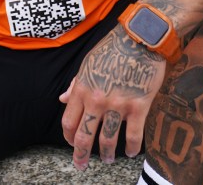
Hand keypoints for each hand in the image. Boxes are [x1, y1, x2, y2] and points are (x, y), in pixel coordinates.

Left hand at [59, 26, 166, 168]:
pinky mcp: (138, 106)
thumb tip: (63, 99)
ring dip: (106, 154)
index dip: (68, 136)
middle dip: (80, 154)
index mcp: (82, 88)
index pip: (69, 121)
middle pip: (84, 135)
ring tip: (107, 160)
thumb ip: (76, 84)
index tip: (71, 144)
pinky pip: (133, 135)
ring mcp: (117, 105)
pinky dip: (132, 148)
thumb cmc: (113, 48)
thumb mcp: (88, 63)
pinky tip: (132, 153)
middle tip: (80, 165)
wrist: (139, 38)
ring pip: (107, 140)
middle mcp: (96, 99)